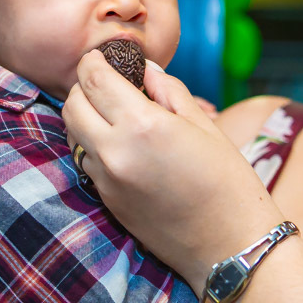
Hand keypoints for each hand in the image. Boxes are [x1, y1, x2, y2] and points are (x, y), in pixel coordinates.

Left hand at [63, 51, 283, 289]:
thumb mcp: (204, 126)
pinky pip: (87, 163)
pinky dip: (95, 147)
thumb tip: (145, 70)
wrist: (230, 245)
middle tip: (105, 84)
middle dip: (83, 88)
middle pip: (72, 106)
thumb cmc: (229, 182)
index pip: (94, 80)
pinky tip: (123, 147)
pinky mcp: (107, 202)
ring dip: (86, 119)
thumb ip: (170, 92)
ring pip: (74, 137)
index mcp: (143, 125)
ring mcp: (107, 180)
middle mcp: (115, 152)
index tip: (99, 56)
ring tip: (114, 115)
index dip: (93, 62)